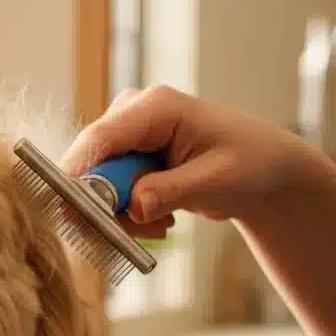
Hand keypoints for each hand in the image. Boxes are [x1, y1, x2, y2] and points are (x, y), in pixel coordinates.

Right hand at [60, 85, 335, 230]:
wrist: (263, 170)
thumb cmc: (249, 164)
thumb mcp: (214, 181)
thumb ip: (169, 192)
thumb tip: (132, 206)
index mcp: (156, 106)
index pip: (100, 139)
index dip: (79, 176)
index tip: (71, 214)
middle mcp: (131, 114)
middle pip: (90, 164)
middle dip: (108, 205)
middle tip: (141, 228)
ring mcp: (125, 135)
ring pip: (95, 185)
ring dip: (122, 214)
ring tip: (161, 224)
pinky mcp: (125, 156)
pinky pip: (105, 193)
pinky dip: (127, 213)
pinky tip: (158, 217)